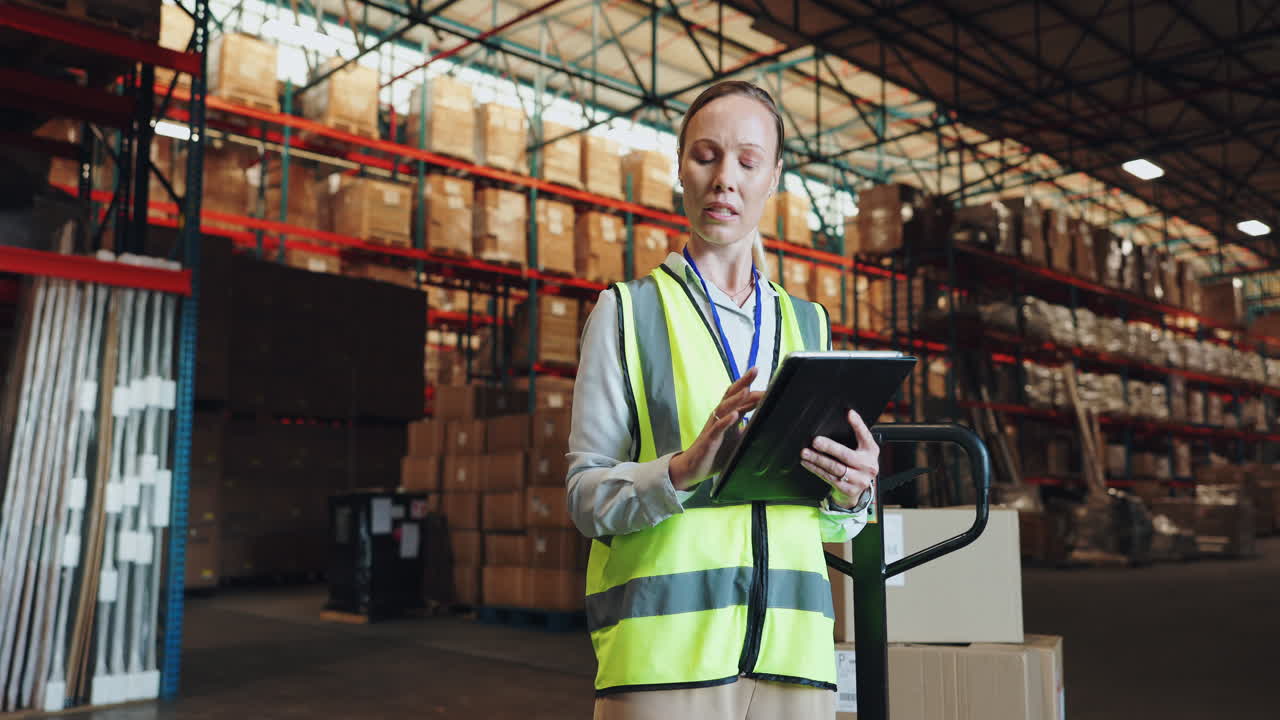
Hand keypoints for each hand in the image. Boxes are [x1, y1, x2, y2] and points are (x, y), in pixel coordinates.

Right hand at [669, 367, 764, 490]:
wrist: (693, 468)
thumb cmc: (716, 452)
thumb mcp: (738, 439)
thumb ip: (750, 428)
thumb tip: (768, 420)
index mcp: (728, 415)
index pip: (741, 397)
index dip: (752, 387)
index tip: (765, 377)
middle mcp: (720, 417)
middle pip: (731, 395)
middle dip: (743, 382)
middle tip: (755, 370)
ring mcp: (713, 427)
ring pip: (724, 408)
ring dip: (736, 399)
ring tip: (746, 390)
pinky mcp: (709, 440)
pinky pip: (717, 428)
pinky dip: (726, 421)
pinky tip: (735, 415)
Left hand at [800, 410, 878, 508]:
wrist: (859, 489)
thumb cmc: (857, 464)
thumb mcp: (860, 450)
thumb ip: (854, 438)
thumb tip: (840, 420)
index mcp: (871, 451)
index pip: (865, 436)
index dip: (858, 424)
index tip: (849, 413)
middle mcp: (868, 466)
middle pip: (846, 455)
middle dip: (829, 447)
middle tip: (815, 441)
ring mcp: (859, 480)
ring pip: (835, 468)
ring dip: (818, 460)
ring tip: (806, 453)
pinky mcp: (849, 490)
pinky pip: (829, 478)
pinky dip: (816, 469)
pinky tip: (808, 463)